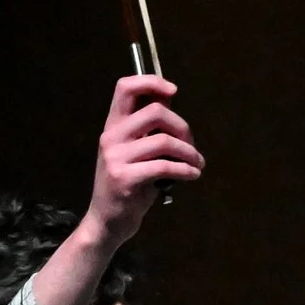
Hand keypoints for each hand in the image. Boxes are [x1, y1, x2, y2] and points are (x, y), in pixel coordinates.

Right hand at [80, 74, 201, 249]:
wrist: (107, 223)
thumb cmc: (126, 187)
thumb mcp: (133, 153)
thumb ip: (147, 130)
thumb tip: (170, 103)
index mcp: (113, 126)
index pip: (125, 87)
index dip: (152, 82)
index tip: (173, 91)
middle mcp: (111, 137)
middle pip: (155, 111)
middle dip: (183, 127)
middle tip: (192, 145)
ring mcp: (116, 158)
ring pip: (164, 141)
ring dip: (189, 152)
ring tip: (197, 164)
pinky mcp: (125, 179)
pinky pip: (165, 166)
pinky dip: (186, 170)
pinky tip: (193, 175)